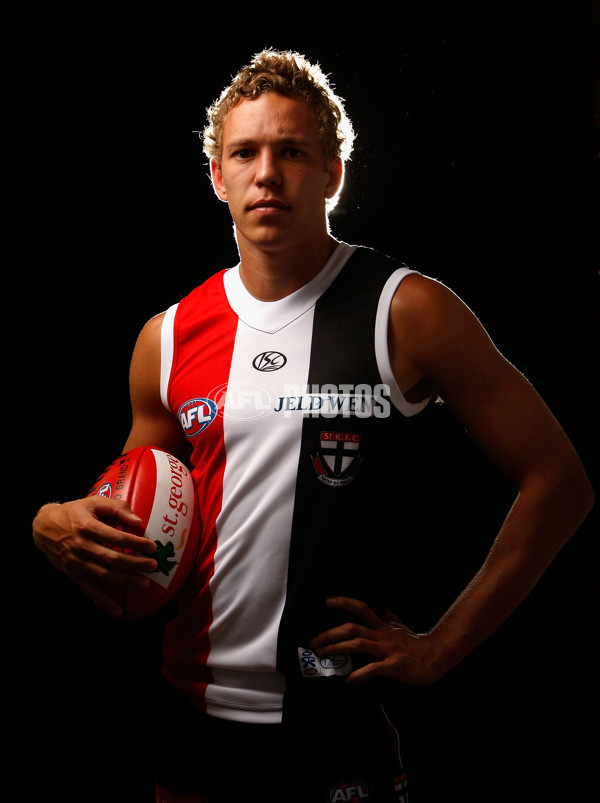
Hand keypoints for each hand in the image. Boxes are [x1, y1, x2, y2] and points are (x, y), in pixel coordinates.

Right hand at [32, 498, 157, 617]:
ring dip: (126, 582)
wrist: (44, 527)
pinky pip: (90, 591)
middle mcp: (81, 546)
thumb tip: (138, 521)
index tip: (151, 547)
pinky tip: (118, 611)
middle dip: (135, 564)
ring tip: (144, 583)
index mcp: (87, 527)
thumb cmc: (74, 512)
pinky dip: (104, 603)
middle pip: (112, 559)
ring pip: (104, 576)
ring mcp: (77, 563)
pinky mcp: (74, 574)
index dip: (135, 543)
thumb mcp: (94, 502)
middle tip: (153, 565)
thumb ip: (117, 508)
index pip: (116, 537)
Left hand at [309, 596, 444, 685]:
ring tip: (322, 654)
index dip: (344, 603)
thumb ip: (390, 619)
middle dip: (330, 633)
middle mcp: (382, 635)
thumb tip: (384, 609)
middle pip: (352, 628)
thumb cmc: (417, 644)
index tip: (328, 601)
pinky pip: (374, 669)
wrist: (436, 657)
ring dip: (337, 648)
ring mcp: (387, 650)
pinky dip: (361, 674)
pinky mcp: (393, 666)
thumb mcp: (401, 627)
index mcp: (382, 627)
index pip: (361, 608)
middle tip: (314, 640)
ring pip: (358, 644)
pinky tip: (349, 679)